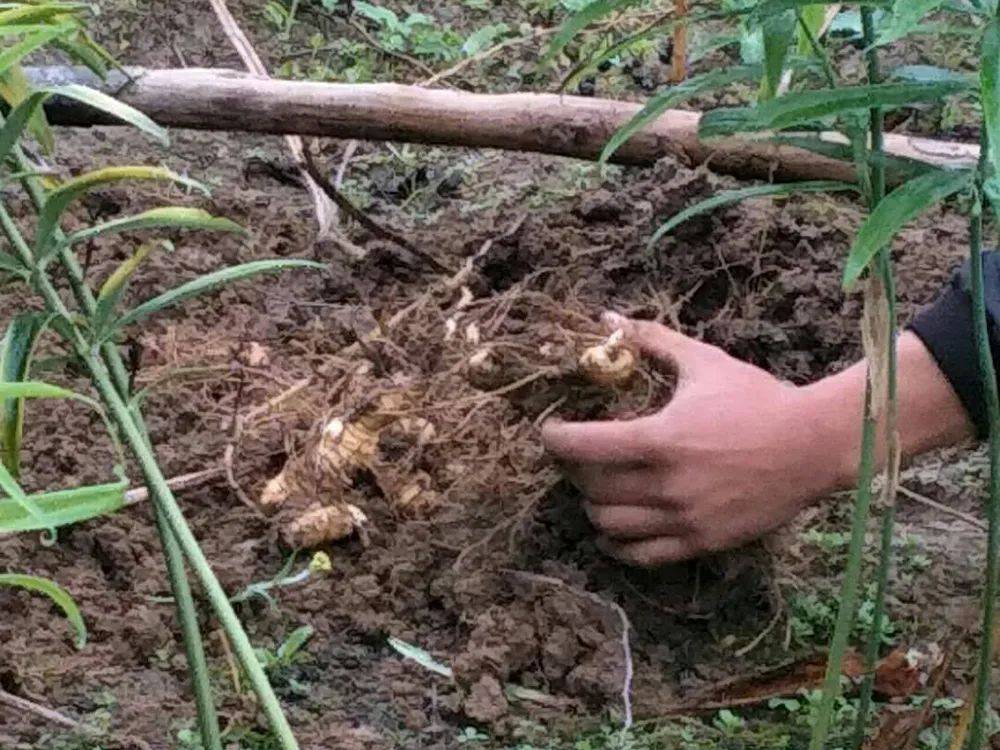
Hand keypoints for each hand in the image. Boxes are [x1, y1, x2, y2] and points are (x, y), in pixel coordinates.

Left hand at [542, 314, 846, 566]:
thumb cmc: (757, 398)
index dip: (554, 438)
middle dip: (573, 470)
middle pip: (590, 487)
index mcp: (660, 439)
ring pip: (609, 524)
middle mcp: (665, 485)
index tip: (550, 430)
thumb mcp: (703, 362)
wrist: (813, 444)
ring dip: (592, 505)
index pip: (582, 446)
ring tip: (595, 489)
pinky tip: (612, 530)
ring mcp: (682, 518)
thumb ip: (652, 340)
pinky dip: (617, 545)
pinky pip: (642, 556)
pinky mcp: (701, 541)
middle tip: (576, 456)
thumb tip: (609, 317)